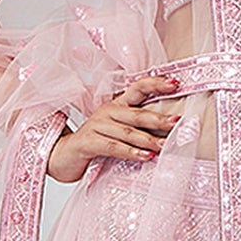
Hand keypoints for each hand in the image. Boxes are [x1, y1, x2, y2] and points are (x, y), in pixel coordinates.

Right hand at [45, 73, 183, 183]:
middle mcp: (107, 112)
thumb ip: (139, 131)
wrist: (64, 157)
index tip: (175, 84)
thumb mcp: (119, 134)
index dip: (155, 84)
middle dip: (159, 119)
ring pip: (127, 131)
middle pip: (136, 113)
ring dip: (148, 139)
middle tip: (177, 122)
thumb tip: (169, 134)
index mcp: (117, 106)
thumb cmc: (96, 145)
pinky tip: (145, 156)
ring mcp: (96, 126)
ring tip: (165, 146)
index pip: (137, 89)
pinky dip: (130, 152)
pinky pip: (113, 146)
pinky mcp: (88, 142)